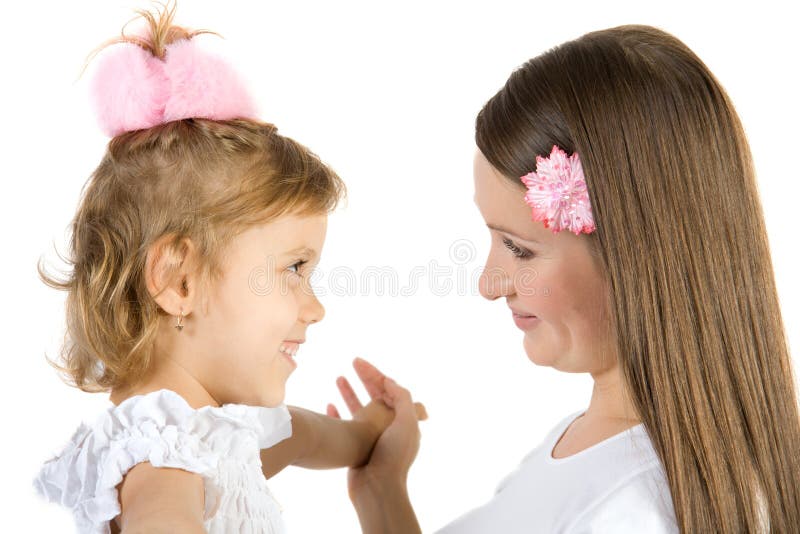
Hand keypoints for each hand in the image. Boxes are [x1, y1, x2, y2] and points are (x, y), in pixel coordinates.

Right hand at [327, 358, 427, 501]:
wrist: (377, 488)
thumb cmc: (392, 454)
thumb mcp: (405, 420)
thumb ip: (401, 397)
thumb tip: (390, 382)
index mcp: (403, 421)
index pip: (390, 390)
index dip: (376, 374)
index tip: (360, 363)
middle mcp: (389, 428)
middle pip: (376, 396)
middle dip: (365, 378)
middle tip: (353, 362)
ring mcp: (372, 438)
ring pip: (360, 408)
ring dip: (350, 392)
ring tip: (338, 377)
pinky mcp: (356, 449)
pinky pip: (346, 425)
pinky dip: (339, 414)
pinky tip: (329, 405)